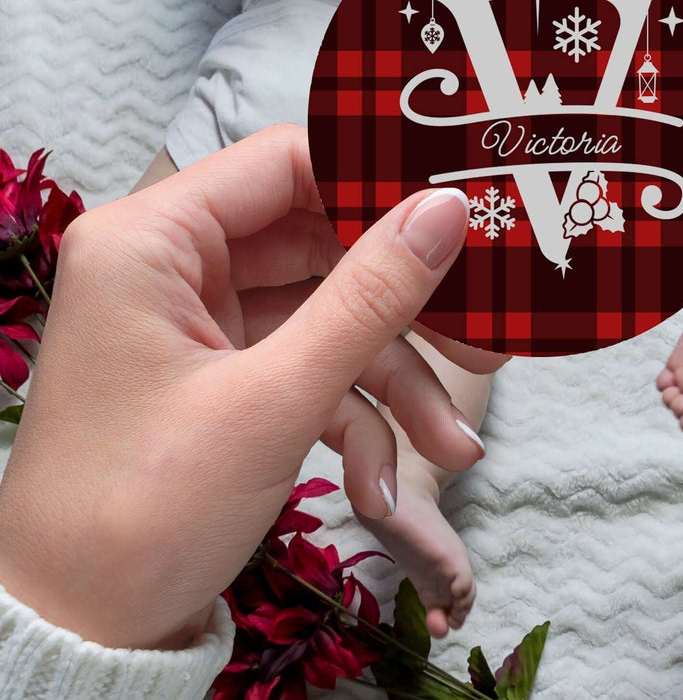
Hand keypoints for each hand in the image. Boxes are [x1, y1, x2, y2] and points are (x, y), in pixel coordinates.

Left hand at [0, 128, 497, 650]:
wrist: (78, 641)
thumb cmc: (140, 516)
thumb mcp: (272, 402)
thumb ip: (368, 297)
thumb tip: (447, 209)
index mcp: (152, 241)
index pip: (287, 163)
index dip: (378, 184)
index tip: (461, 212)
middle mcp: (171, 267)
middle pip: (321, 243)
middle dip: (406, 306)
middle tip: (483, 335)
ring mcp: (198, 324)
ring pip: (327, 313)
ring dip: (393, 378)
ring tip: (453, 447)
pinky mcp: (219, 375)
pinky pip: (308, 365)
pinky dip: (354, 416)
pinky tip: (383, 482)